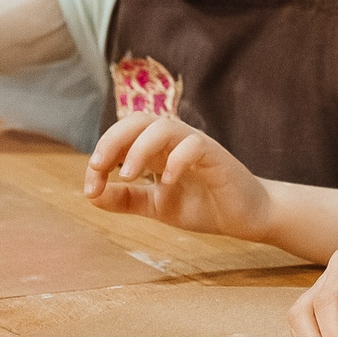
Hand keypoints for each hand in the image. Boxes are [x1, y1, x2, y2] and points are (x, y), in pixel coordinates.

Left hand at [82, 115, 272, 241]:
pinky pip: (194, 145)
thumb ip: (127, 199)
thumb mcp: (156, 206)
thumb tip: (91, 195)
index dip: (100, 156)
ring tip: (129, 175)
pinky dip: (176, 160)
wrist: (246, 217)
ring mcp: (196, 145)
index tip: (91, 188)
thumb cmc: (204, 205)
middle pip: (138, 119)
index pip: (122, 136)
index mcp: (157, 149)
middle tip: (99, 168)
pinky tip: (167, 183)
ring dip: (140, 148)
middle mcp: (174, 142)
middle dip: (112, 140)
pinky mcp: (216, 157)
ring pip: (164, 126)